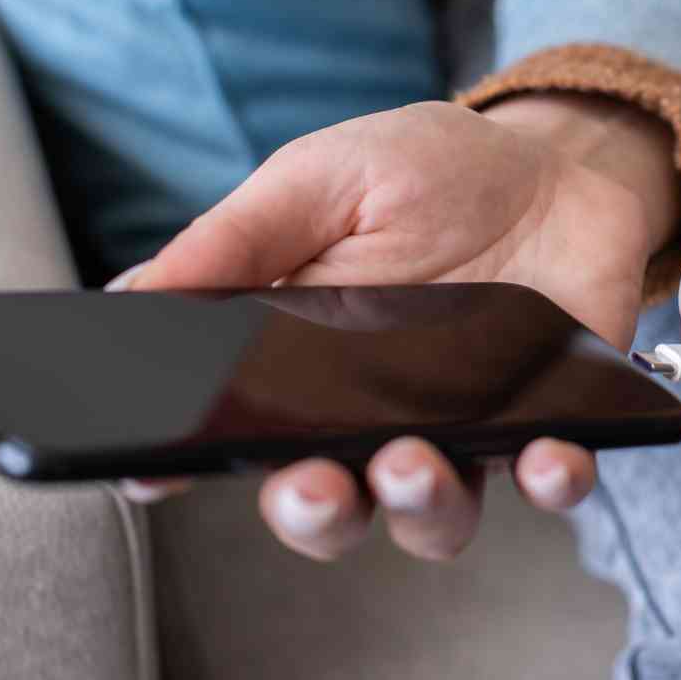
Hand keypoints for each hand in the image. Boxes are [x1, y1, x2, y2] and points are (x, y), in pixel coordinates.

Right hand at [118, 95, 680, 562]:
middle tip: (314, 484)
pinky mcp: (546, 426)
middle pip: (325, 505)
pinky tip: (545, 455)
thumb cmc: (423, 173)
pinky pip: (549, 479)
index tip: (155, 472)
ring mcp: (460, 431)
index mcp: (293, 370)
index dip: (182, 468)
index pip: (227, 438)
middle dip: (312, 511)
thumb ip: (238, 239)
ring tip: (412, 461)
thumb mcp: (322, 180)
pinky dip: (550, 479)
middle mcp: (370, 420)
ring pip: (430, 516)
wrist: (551, 164)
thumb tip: (129, 295)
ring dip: (419, 506)